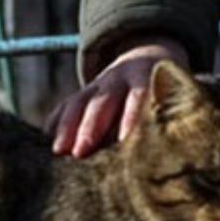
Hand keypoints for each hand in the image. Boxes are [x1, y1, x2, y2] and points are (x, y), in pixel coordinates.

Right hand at [49, 37, 187, 158]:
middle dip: (91, 127)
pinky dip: (55, 124)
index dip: (130, 119)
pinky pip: (64, 106)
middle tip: (82, 152)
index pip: (138, 98)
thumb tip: (166, 160)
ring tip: (59, 152)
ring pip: (79, 103)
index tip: (124, 143)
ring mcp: (97, 84)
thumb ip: (166, 122)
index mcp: (147, 78)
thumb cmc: (165, 96)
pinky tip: (47, 144)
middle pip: (103, 101)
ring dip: (68, 127)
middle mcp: (119, 78)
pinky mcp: (82, 93)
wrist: (147, 60)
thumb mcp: (171, 99)